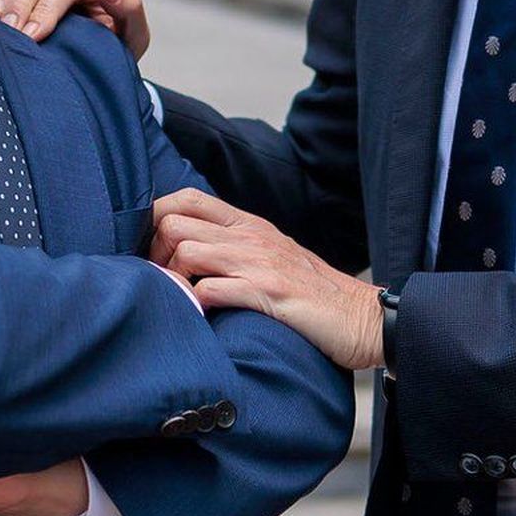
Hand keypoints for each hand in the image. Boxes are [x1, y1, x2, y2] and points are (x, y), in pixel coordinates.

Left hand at [152, 187, 384, 370]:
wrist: (362, 316)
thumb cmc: (313, 292)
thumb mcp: (272, 255)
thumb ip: (236, 246)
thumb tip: (188, 249)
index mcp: (249, 224)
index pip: (186, 198)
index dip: (157, 219)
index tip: (153, 252)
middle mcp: (250, 237)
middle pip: (175, 222)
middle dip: (156, 253)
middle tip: (163, 282)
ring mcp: (259, 263)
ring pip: (187, 252)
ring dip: (172, 278)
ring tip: (180, 300)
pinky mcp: (269, 293)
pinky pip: (211, 290)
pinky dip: (195, 304)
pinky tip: (201, 317)